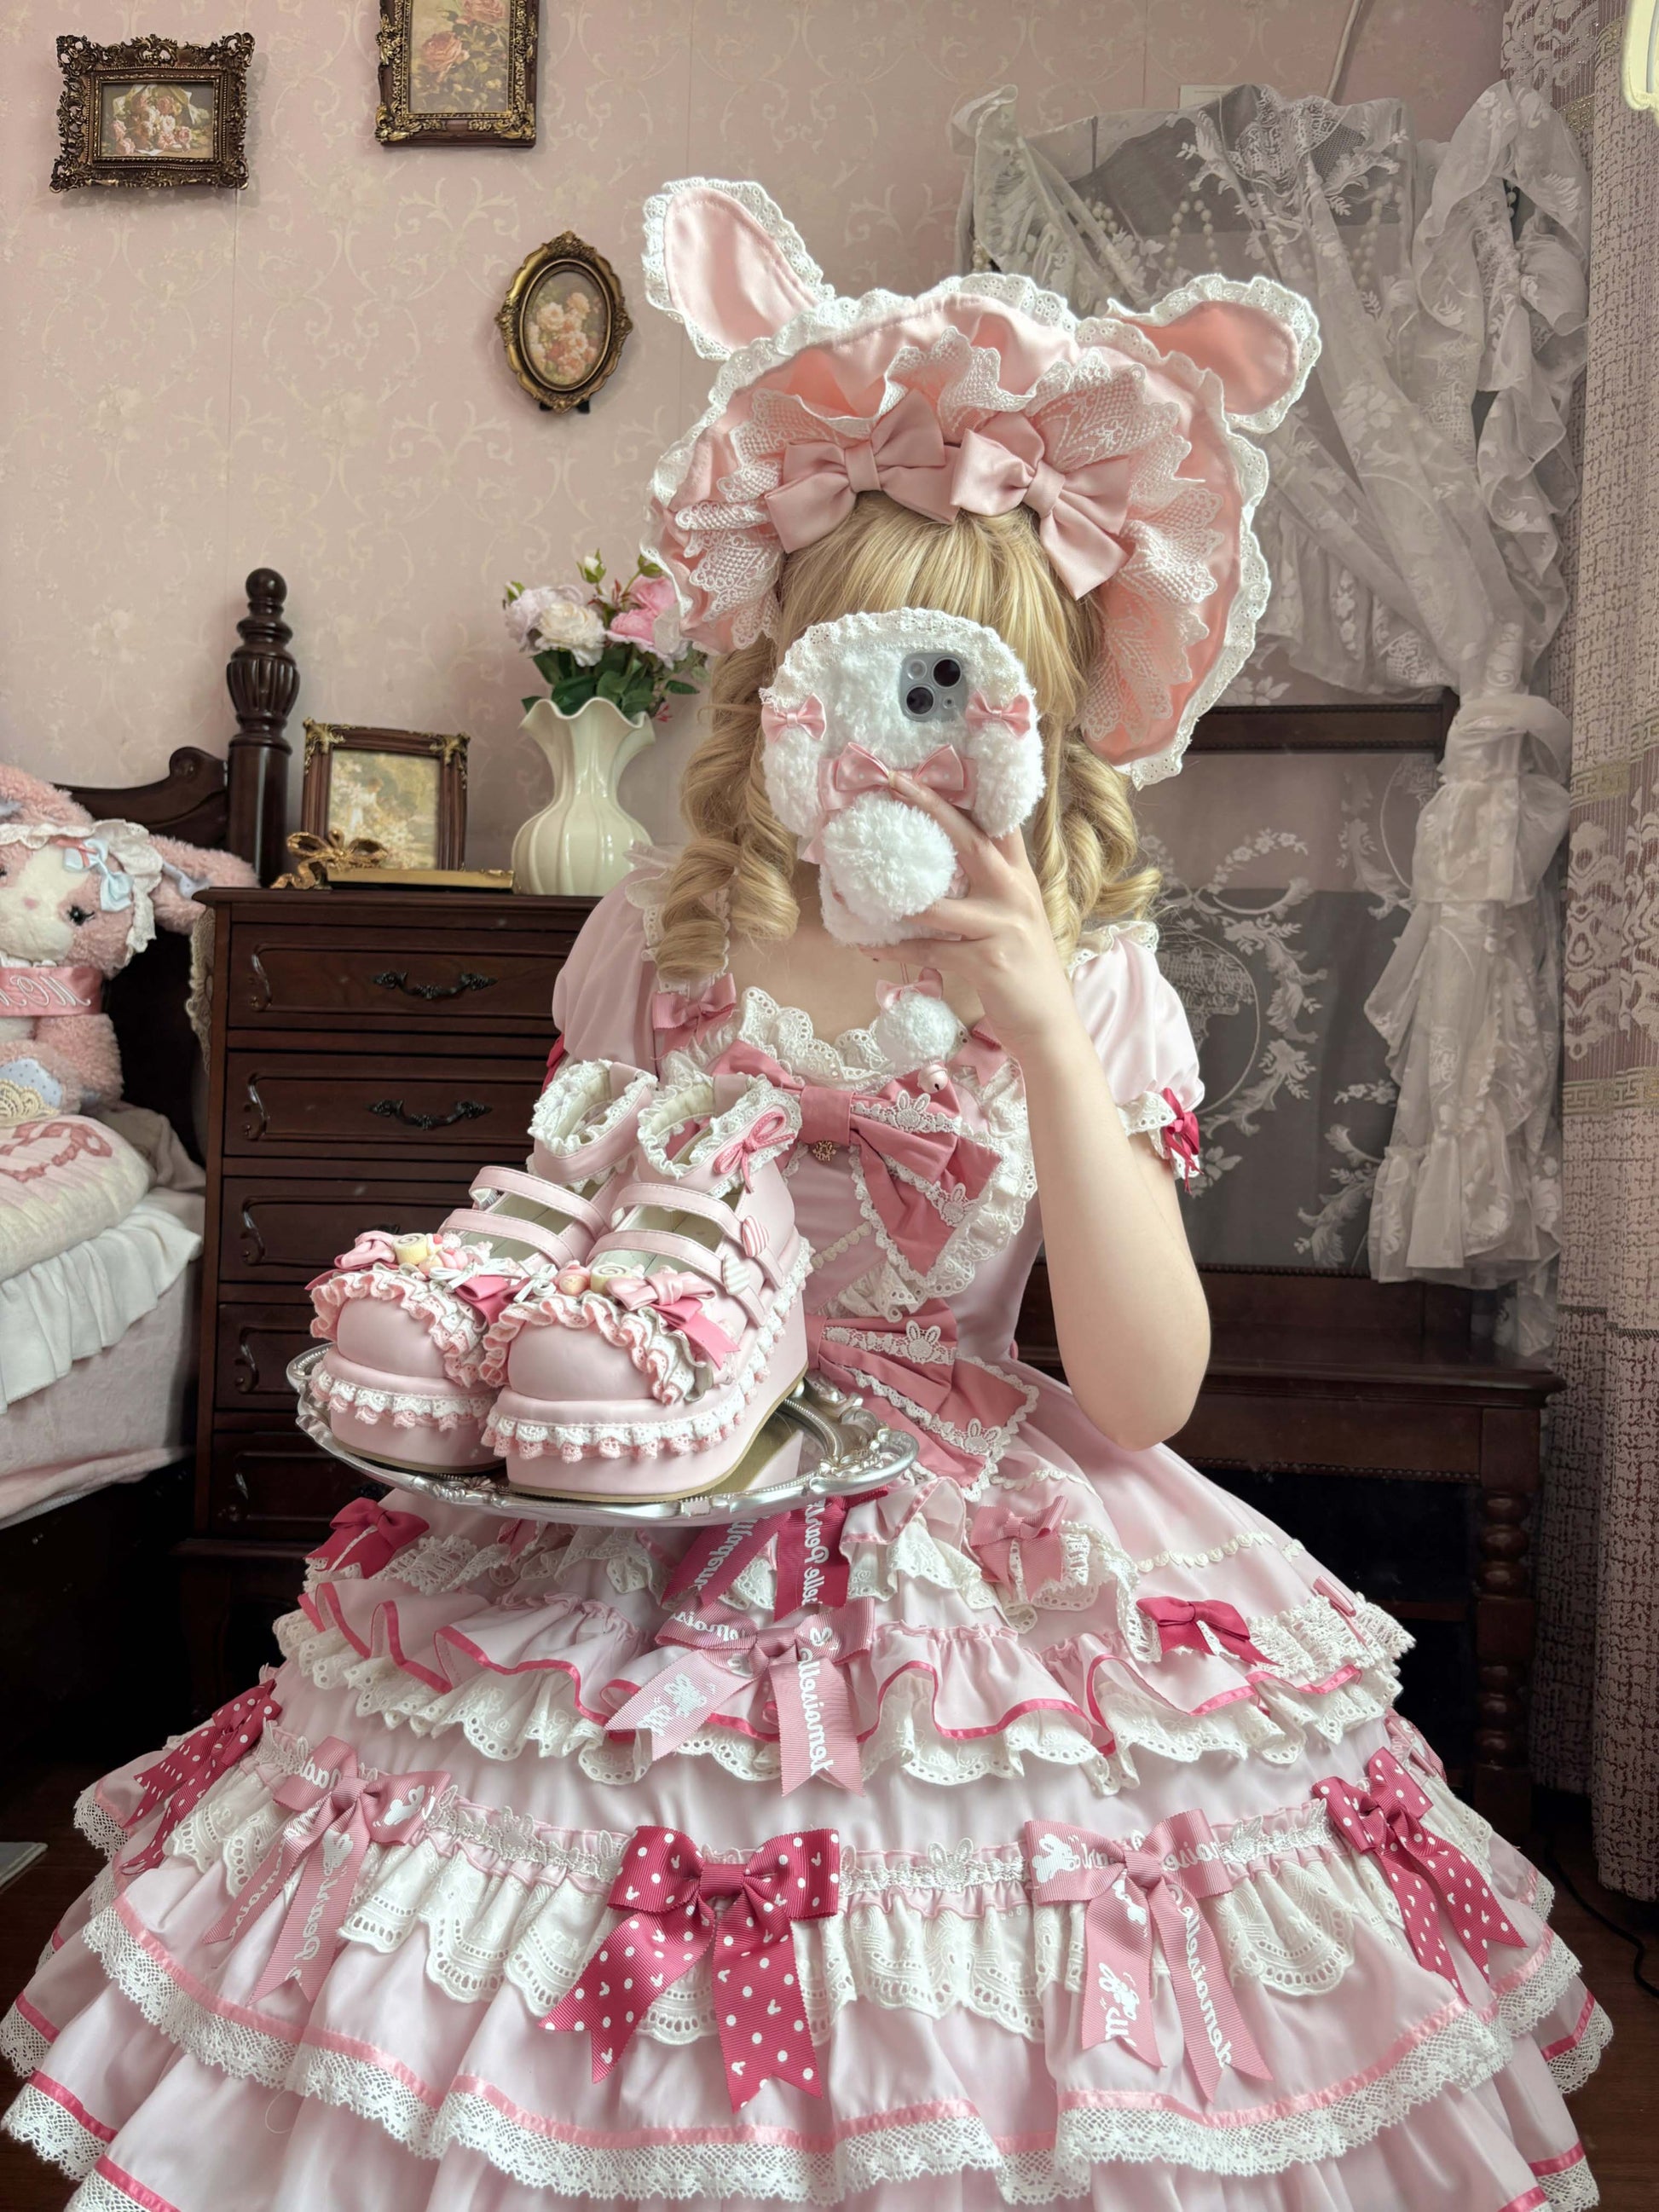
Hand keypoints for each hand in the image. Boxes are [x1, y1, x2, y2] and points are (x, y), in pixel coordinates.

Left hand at [863, 776, 1077, 1054]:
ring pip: (938, 903)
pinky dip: (896, 950)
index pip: (999, 826)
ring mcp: (1003, 926)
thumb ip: (993, 892)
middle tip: (896, 782)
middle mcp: (1016, 895)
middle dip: (933, 807)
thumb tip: (944, 872)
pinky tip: (868, 947)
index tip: (934, 769)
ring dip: (893, 898)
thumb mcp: (1018, 922)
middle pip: (971, 840)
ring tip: (854, 887)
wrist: (1050, 1029)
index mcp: (1023, 881)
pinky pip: (929, 950)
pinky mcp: (986, 961)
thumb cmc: (1026, 975)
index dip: (969, 795)